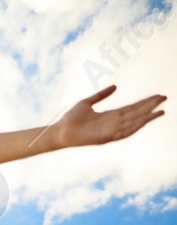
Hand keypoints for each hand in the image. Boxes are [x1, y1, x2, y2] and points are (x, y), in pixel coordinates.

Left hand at [51, 85, 165, 148]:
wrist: (60, 131)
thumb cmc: (71, 118)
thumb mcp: (87, 102)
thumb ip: (101, 95)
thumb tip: (116, 86)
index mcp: (111, 115)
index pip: (133, 107)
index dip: (145, 102)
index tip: (158, 96)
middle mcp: (114, 123)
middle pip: (137, 113)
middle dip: (151, 106)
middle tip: (165, 98)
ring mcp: (111, 131)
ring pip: (133, 122)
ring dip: (147, 117)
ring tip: (160, 110)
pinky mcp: (106, 137)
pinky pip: (123, 133)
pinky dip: (134, 127)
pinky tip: (143, 122)